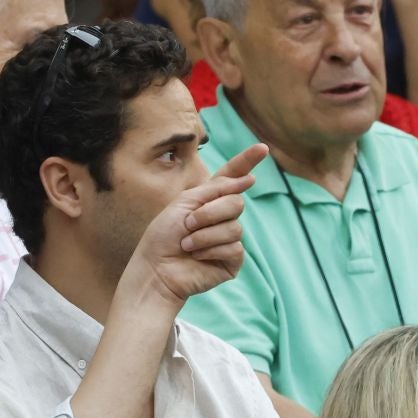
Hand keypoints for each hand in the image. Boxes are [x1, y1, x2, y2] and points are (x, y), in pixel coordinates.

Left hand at [125, 144, 266, 306]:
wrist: (155, 268)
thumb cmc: (163, 236)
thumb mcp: (184, 203)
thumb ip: (215, 189)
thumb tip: (248, 180)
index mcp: (209, 200)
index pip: (232, 178)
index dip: (246, 163)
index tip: (262, 148)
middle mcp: (222, 218)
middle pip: (236, 203)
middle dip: (209, 213)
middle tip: (188, 224)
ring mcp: (229, 239)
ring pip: (234, 227)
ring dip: (205, 235)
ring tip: (187, 244)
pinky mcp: (232, 260)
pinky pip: (234, 248)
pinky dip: (211, 250)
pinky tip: (197, 257)